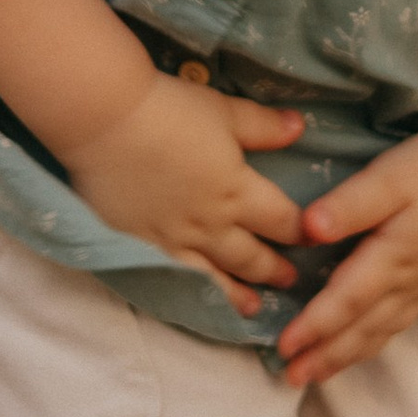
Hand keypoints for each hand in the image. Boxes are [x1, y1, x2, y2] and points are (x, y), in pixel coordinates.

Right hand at [58, 78, 308, 315]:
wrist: (104, 122)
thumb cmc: (168, 109)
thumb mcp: (224, 111)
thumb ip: (263, 126)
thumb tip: (300, 128)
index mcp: (237, 191)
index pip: (281, 220)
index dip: (300, 231)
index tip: (313, 239)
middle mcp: (210, 224)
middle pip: (251, 256)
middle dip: (274, 269)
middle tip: (290, 279)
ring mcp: (173, 239)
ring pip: (214, 276)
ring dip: (238, 293)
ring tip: (253, 307)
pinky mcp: (138, 243)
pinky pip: (172, 276)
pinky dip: (191, 291)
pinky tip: (196, 297)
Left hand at [274, 122, 417, 386]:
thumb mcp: (389, 176)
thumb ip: (349, 205)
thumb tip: (307, 229)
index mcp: (392, 257)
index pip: (345, 302)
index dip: (313, 327)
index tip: (284, 348)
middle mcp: (409, 279)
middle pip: (362, 328)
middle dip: (326, 356)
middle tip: (292, 380)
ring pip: (382, 330)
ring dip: (349, 354)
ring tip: (320, 374)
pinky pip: (401, 321)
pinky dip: (377, 340)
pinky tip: (367, 343)